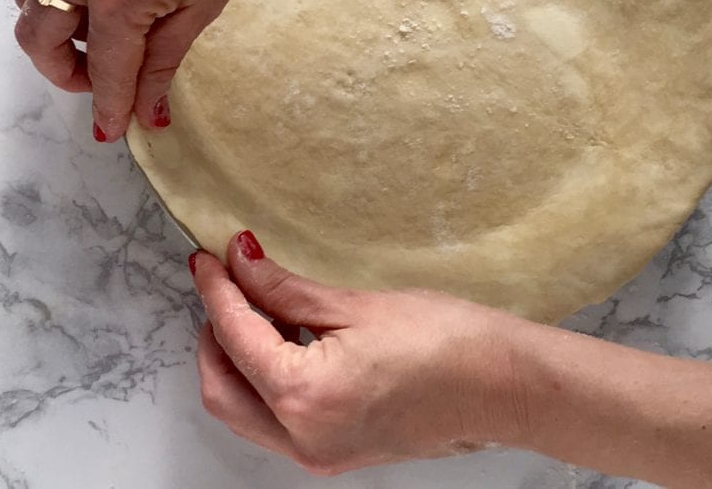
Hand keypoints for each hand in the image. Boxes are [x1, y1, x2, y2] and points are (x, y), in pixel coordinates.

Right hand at [13, 0, 314, 140]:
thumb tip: (145, 111)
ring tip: (97, 25)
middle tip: (100, 81)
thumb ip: (163, 61)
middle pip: (40, 34)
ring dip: (53, 20)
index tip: (112, 128)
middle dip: (65, 71)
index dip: (109, 106)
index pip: (103, 68)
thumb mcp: (207, 5)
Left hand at [189, 231, 537, 475]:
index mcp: (304, 397)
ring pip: (242, 410)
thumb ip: (285, 289)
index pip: (234, 336)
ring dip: (236, 359)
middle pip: (221, 387)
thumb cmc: (447, 343)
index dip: (216, 290)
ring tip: (254, 307)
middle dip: (213, 334)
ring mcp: (318, 453)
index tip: (209, 259)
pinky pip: (275, 420)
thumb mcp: (355, 304)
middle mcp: (303, 438)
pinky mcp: (335, 452)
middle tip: (224, 285)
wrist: (502, 386)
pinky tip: (284, 341)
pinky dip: (265, 381)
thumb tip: (243, 263)